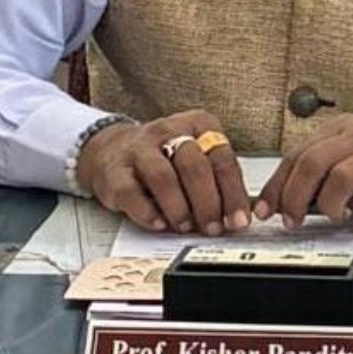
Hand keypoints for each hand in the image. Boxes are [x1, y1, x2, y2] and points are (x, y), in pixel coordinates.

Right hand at [75, 110, 250, 235]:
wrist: (111, 149)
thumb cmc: (164, 158)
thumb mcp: (196, 158)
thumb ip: (218, 181)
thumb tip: (241, 215)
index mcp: (198, 124)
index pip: (222, 158)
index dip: (233, 193)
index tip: (239, 220)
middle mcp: (169, 130)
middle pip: (194, 166)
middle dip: (208, 203)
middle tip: (214, 229)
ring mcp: (139, 148)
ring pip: (163, 178)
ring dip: (179, 208)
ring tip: (187, 227)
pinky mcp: (115, 171)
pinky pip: (131, 194)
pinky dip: (147, 213)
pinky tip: (159, 224)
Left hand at [255, 114, 352, 229]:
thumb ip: (320, 174)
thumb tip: (281, 201)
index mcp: (345, 128)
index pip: (298, 153)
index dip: (278, 184)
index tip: (266, 208)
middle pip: (313, 162)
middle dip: (294, 196)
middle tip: (292, 219)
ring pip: (339, 177)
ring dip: (328, 205)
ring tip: (334, 215)